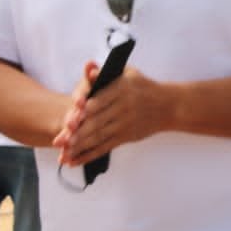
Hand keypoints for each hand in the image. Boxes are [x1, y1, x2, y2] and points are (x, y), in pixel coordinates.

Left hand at [53, 60, 169, 166]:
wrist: (169, 106)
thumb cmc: (144, 86)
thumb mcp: (128, 73)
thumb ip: (106, 72)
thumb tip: (88, 69)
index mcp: (122, 89)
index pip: (100, 100)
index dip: (84, 110)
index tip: (70, 118)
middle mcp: (123, 108)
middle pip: (97, 122)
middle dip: (77, 133)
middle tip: (61, 140)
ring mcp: (125, 124)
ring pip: (99, 137)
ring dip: (80, 147)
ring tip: (64, 153)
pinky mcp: (126, 137)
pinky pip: (105, 147)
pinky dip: (89, 155)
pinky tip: (75, 160)